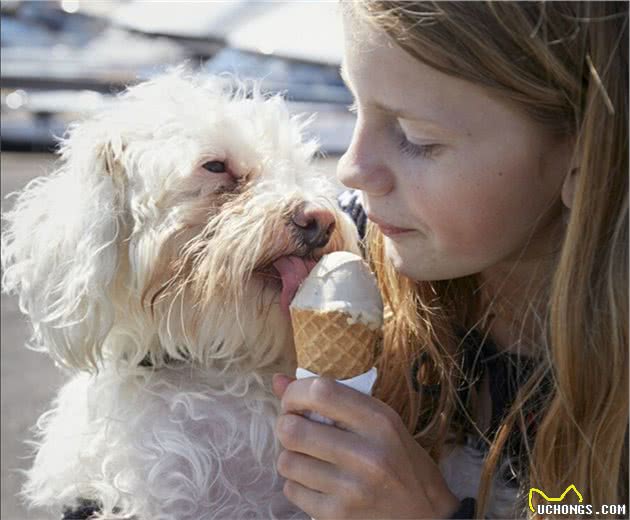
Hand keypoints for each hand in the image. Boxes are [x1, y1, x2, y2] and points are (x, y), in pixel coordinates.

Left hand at [272, 374, 460, 518]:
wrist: (427, 515)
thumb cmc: (401, 459)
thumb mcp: (379, 421)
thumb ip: (332, 399)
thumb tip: (277, 381)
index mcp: (379, 421)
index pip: (320, 392)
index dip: (295, 393)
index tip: (294, 401)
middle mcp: (366, 454)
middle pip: (292, 429)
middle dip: (286, 425)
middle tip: (297, 428)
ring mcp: (351, 489)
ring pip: (287, 461)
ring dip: (291, 456)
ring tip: (310, 456)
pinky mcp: (338, 516)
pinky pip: (291, 490)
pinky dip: (297, 483)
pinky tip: (317, 481)